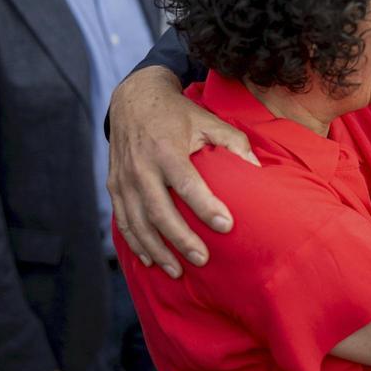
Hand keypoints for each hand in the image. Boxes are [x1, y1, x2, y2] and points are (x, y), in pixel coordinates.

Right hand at [107, 67, 258, 277]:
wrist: (134, 99)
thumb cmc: (178, 113)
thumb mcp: (208, 120)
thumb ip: (234, 143)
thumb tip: (257, 170)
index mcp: (166, 149)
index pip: (187, 184)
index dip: (206, 207)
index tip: (226, 226)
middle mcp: (141, 167)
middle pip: (159, 211)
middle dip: (181, 239)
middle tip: (203, 260)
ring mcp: (123, 179)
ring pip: (137, 223)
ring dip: (157, 249)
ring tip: (178, 270)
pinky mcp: (114, 186)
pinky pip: (123, 220)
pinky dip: (136, 243)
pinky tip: (151, 259)